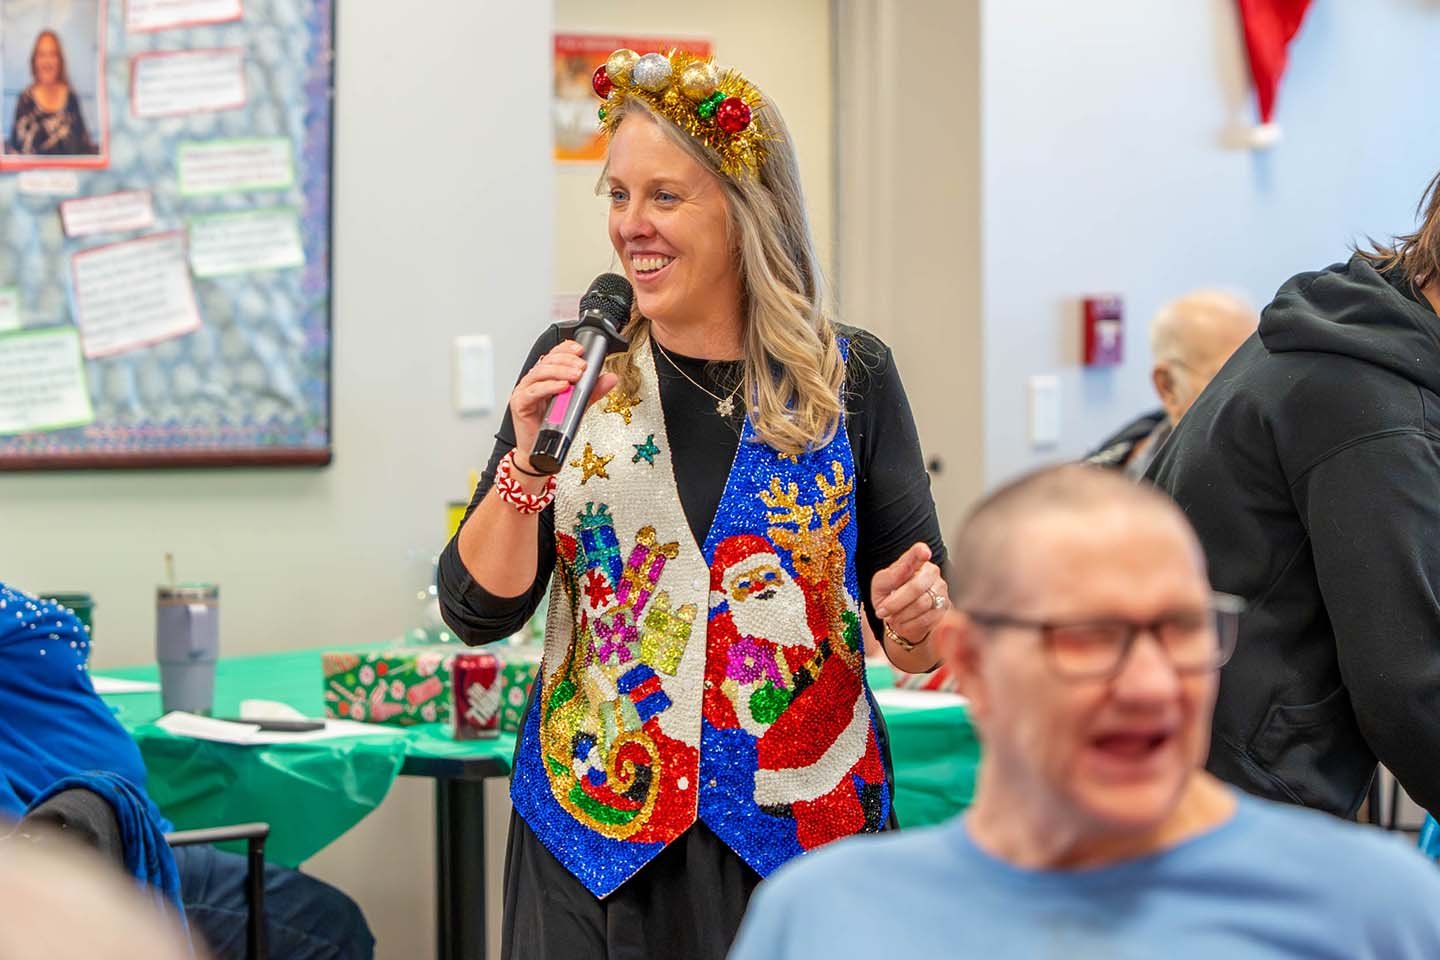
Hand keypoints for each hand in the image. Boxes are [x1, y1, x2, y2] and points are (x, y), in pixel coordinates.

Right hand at [509, 341, 618, 470]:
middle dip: (567, 360)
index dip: (566, 348)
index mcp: (545, 377)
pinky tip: (562, 387)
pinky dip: (549, 387)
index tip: (581, 350)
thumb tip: (610, 378)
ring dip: (560, 371)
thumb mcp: (578, 405)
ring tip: (576, 375)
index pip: (554, 355)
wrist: (541, 453)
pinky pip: (533, 391)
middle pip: (547, 361)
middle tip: (583, 366)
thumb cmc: (554, 428)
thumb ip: (593, 391)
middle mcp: (533, 381)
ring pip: (540, 372)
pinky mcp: (520, 404)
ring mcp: (525, 391)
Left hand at [870, 542, 947, 649]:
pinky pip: (927, 618)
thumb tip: (903, 569)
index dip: (920, 553)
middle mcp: (931, 572)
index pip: (917, 554)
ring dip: (901, 615)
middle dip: (895, 602)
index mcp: (913, 561)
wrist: (899, 618)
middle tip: (882, 611)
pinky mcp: (945, 607)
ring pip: (921, 604)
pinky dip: (910, 624)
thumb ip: (890, 577)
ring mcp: (941, 589)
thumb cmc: (889, 596)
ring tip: (892, 617)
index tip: (923, 552)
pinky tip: (902, 623)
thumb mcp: (881, 585)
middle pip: (916, 587)